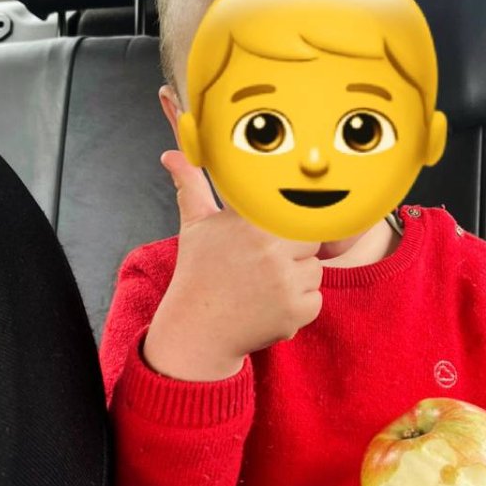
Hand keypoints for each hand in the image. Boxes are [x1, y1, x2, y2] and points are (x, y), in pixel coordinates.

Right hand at [143, 150, 323, 380]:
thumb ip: (192, 184)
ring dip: (296, 280)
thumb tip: (171, 155)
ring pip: (314, 271)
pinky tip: (267, 306)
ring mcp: (285, 282)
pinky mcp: (296, 311)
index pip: (296, 211)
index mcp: (252, 222)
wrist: (196, 330)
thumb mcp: (195, 224)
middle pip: (311, 240)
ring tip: (261, 286)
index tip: (271, 237)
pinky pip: (314, 300)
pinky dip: (297, 306)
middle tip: (261, 265)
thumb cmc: (198, 273)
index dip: (285, 225)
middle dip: (293, 252)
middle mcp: (271, 250)